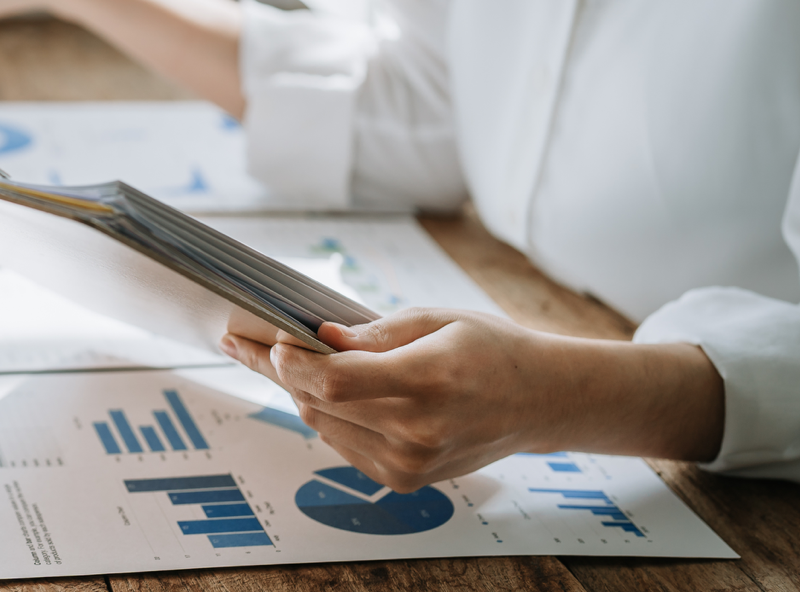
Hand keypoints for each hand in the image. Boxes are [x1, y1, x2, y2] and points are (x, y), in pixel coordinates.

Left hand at [221, 309, 551, 491]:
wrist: (539, 400)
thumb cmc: (489, 348)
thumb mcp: (436, 319)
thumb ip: (374, 332)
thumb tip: (320, 337)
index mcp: (427, 382)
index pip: (336, 381)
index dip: (294, 362)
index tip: (271, 339)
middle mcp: (417, 432)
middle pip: (320, 404)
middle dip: (285, 372)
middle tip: (260, 343)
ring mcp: (411, 463)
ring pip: (323, 425)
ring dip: (304, 393)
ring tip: (297, 362)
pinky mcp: (406, 480)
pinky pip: (342, 444)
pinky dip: (329, 415)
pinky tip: (335, 392)